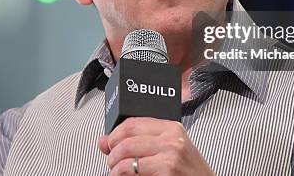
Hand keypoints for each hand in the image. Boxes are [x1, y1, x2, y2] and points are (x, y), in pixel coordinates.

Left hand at [98, 117, 214, 175]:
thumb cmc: (189, 173)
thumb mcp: (168, 152)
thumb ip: (138, 143)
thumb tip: (103, 141)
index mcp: (171, 128)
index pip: (132, 123)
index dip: (114, 134)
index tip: (110, 144)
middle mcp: (171, 139)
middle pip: (125, 139)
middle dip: (112, 153)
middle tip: (111, 162)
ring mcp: (169, 156)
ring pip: (125, 157)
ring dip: (114, 168)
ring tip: (116, 173)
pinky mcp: (167, 171)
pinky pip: (131, 172)